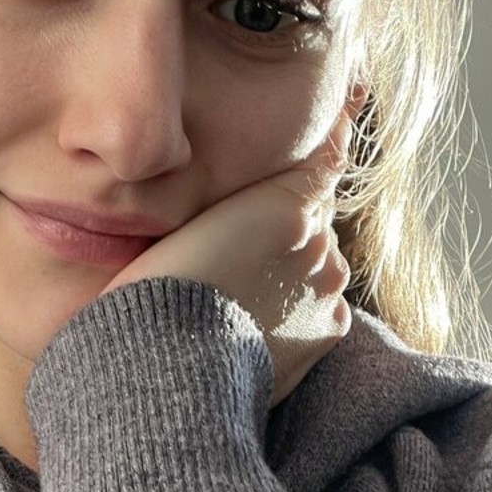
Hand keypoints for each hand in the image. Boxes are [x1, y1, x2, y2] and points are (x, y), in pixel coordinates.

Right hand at [98, 113, 355, 408]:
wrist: (169, 370)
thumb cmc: (156, 291)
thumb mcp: (176, 221)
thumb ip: (231, 194)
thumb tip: (272, 161)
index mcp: (284, 202)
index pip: (321, 159)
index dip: (320, 147)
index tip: (334, 120)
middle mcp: (320, 240)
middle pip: (312, 217)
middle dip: (286, 225)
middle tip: (237, 248)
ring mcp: (328, 287)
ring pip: (317, 262)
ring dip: (291, 271)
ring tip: (240, 292)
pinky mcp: (328, 331)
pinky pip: (322, 309)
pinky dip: (297, 313)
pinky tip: (257, 323)